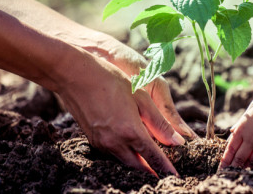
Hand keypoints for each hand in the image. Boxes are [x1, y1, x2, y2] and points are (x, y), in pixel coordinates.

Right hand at [55, 46, 186, 175]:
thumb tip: (178, 142)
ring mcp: (101, 143)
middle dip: (152, 169)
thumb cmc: (112, 81)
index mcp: (130, 132)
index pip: (153, 158)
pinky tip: (132, 147)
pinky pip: (113, 154)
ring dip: (138, 163)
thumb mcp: (142, 98)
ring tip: (151, 161)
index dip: (166, 168)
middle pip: (138, 165)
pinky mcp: (93, 140)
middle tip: (165, 170)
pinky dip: (125, 155)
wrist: (75, 76)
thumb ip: (160, 123)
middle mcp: (115, 142)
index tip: (175, 175)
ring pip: (125, 161)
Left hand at [219, 89, 252, 168]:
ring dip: (247, 165)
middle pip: (240, 158)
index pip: (230, 149)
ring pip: (252, 160)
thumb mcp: (247, 114)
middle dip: (234, 166)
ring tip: (243, 169)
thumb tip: (232, 134)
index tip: (222, 167)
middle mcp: (251, 138)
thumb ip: (239, 126)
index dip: (226, 160)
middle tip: (230, 172)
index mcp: (241, 130)